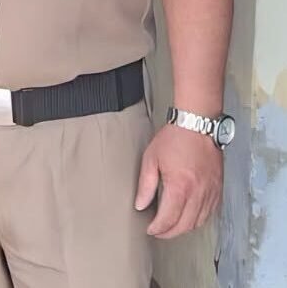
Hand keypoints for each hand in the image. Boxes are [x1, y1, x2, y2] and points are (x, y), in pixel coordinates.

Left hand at [136, 123, 223, 238]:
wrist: (197, 125)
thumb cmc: (174, 139)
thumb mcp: (151, 159)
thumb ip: (146, 185)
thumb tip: (140, 204)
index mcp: (180, 186)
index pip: (169, 218)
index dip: (158, 228)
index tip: (151, 230)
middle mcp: (198, 192)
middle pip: (185, 225)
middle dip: (170, 233)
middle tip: (159, 232)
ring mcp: (211, 192)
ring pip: (199, 222)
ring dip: (184, 228)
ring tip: (171, 227)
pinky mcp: (218, 189)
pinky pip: (210, 212)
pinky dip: (199, 219)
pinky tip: (189, 217)